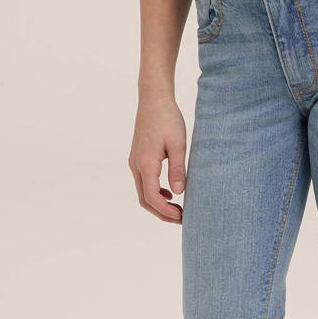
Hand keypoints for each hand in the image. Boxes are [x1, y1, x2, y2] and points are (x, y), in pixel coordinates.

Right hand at [130, 96, 186, 223]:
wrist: (153, 99)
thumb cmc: (168, 118)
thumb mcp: (178, 144)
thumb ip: (178, 169)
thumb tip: (179, 193)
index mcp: (146, 164)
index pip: (152, 198)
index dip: (166, 212)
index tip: (182, 217)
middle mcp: (136, 165)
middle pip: (145, 200)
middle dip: (162, 213)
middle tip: (181, 219)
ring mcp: (134, 162)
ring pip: (143, 192)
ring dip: (158, 204)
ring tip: (178, 209)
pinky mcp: (138, 157)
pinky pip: (143, 182)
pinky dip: (155, 193)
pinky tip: (170, 193)